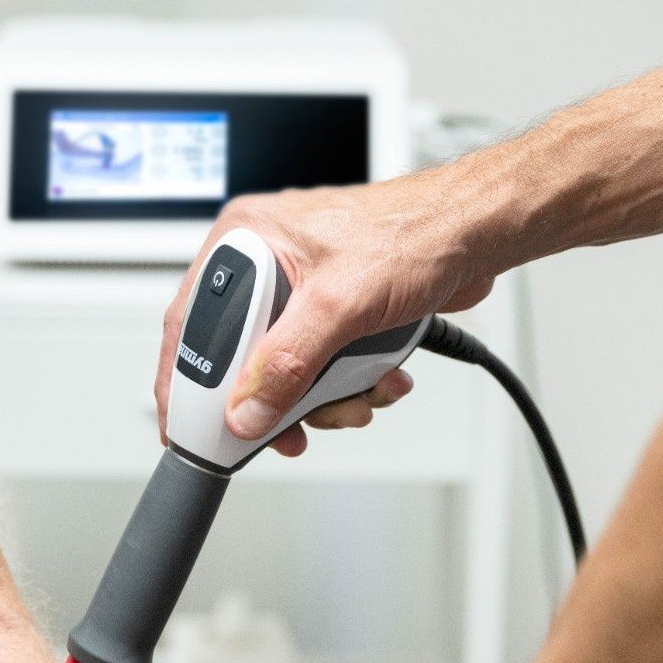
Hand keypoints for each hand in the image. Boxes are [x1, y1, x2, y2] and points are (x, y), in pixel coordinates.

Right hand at [155, 173, 496, 453]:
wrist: (475, 235)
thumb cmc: (414, 233)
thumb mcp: (339, 305)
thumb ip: (286, 364)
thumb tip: (247, 410)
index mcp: (245, 241)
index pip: (192, 322)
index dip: (187, 383)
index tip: (190, 429)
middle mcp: (266, 263)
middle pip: (242, 357)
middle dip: (276, 398)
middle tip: (288, 429)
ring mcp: (300, 291)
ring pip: (286, 371)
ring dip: (324, 398)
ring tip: (357, 396)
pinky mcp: (334, 313)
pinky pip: (320, 368)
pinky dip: (348, 385)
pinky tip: (378, 379)